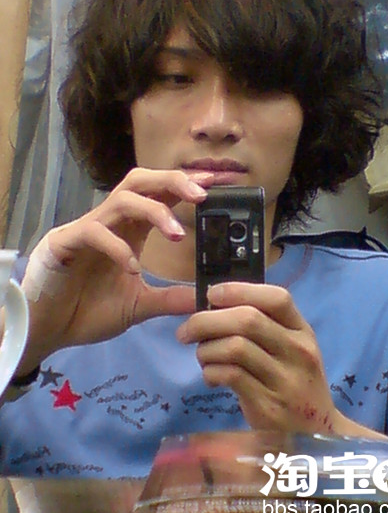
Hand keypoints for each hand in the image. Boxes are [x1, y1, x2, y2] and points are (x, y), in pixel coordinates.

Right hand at [16, 168, 210, 374]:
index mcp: (129, 230)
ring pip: (122, 199)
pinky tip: (132, 268)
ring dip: (153, 211)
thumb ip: (169, 299)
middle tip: (202, 194)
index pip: (158, 195)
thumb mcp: (138, 305)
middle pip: (140, 182)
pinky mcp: (65, 243)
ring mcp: (87, 230)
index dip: (184, 185)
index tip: (214, 182)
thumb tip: (205, 298)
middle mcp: (111, 223)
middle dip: (172, 181)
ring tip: (177, 234)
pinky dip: (117, 246)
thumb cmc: (87, 310)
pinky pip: (93, 233)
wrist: (47, 331)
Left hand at [176, 281, 339, 434]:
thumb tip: (215, 305)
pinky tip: (211, 375)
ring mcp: (285, 380)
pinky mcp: (268, 406)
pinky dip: (211, 371)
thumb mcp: (293, 348)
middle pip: (248, 320)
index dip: (239, 290)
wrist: (316, 431)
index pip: (276, 298)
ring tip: (202, 356)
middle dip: (207, 320)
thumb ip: (266, 325)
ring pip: (235, 348)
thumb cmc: (295, 380)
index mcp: (302, 331)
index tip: (211, 294)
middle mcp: (298, 352)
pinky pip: (230, 376)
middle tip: (187, 330)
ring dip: (207, 349)